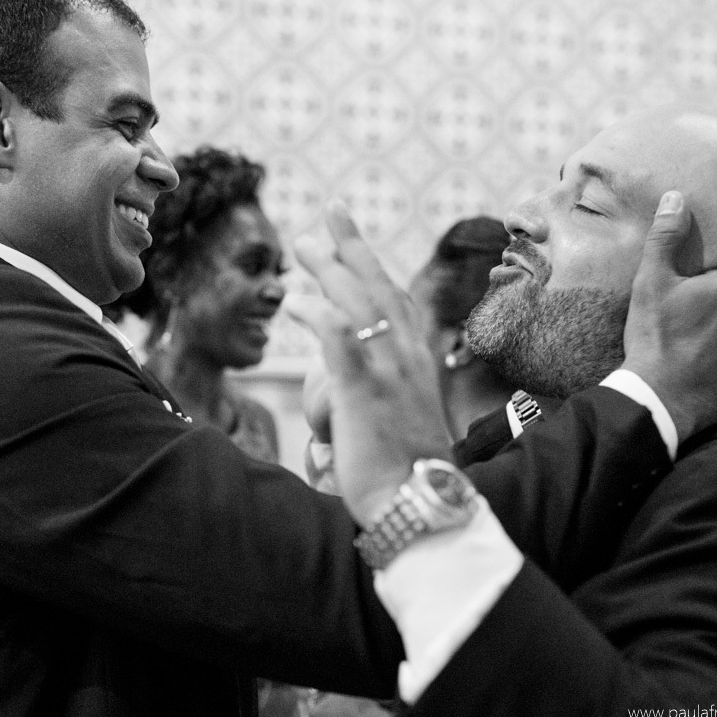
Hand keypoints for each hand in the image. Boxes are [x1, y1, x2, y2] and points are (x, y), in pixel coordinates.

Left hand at [285, 203, 453, 524]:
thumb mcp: (404, 421)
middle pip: (377, 287)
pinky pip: (340, 340)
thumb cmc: (408, 472)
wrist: (420, 504)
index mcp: (418, 361)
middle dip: (352, 247)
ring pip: (359, 303)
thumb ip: (387, 395)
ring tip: (303, 244)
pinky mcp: (364, 392)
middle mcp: (408, 357)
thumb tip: (363, 391)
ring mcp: (388, 371)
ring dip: (330, 268)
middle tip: (330, 213)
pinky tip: (295, 301)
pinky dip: (318, 314)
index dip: (373, 268)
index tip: (353, 241)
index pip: (397, 301)